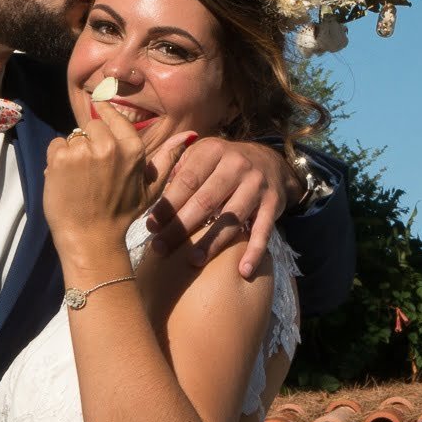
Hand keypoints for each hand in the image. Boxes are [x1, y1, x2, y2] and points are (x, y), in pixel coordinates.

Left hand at [43, 102, 192, 270]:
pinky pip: (55, 146)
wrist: (91, 239)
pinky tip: (65, 180)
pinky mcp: (61, 159)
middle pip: (91, 126)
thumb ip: (167, 160)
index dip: (104, 113)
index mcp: (132, 149)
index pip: (113, 116)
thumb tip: (188, 135)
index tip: (98, 107)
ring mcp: (83, 151)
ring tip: (78, 179)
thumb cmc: (120, 215)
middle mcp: (109, 146)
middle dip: (88, 141)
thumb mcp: (151, 189)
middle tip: (90, 169)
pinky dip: (55, 160)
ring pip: (72, 137)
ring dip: (71, 153)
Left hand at [146, 138, 302, 277]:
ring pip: (231, 218)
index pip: (186, 181)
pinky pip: (263, 230)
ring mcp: (256, 185)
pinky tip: (244, 270)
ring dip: (212, 242)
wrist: (270, 161)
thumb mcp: (201, 154)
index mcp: (213, 151)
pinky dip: (254, 251)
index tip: (151, 226)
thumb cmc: (222, 163)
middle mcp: (237, 165)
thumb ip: (175, 168)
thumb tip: (148, 190)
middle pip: (205, 201)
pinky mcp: (273, 204)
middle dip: (181, 227)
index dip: (168, 205)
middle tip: (160, 248)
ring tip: (193, 261)